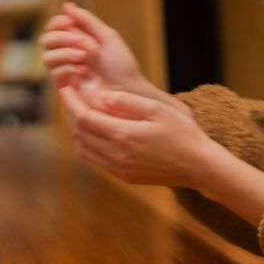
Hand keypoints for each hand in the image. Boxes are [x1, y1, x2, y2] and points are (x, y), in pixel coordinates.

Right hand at [41, 4, 176, 109]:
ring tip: (85, 58)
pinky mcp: (65, 87)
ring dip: (66, 53)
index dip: (58, 23)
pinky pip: (55, 72)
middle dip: (61, 38)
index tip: (70, 22)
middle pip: (46, 40)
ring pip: (47, 57)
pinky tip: (83, 72)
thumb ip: (87, 20)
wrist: (128, 92)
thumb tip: (66, 6)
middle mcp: (70, 54)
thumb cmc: (123, 66)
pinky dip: (68, 68)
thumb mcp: (108, 37)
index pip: (55, 27)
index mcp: (79, 41)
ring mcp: (66, 71)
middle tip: (82, 42)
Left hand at [59, 82, 216, 191]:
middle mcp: (116, 155)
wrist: (198, 166)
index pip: (84, 117)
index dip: (71, 101)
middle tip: (71, 96)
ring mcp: (119, 169)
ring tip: (78, 111)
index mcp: (123, 135)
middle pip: (80, 133)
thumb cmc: (182, 133)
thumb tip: (102, 96)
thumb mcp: (157, 109)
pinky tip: (92, 132)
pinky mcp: (124, 177)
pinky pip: (95, 160)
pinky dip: (87, 145)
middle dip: (71, 113)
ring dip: (77, 130)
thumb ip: (128, 102)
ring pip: (84, 149)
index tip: (65, 87)